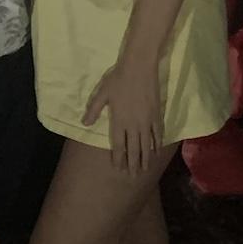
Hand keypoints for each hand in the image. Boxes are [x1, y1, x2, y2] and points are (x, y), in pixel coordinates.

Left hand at [83, 57, 161, 173]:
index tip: (119, 168)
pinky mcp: (156, 115)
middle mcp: (133, 125)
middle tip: (133, 176)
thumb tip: (85, 124)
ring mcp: (147, 121)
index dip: (119, 158)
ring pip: (146, 145)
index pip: (119, 145)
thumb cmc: (118, 79)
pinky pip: (158, 134)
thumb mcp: (102, 93)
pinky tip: (157, 151)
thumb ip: (94, 109)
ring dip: (145, 158)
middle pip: (134, 149)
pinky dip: (157, 144)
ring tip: (144, 169)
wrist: (139, 67)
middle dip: (133, 164)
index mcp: (119, 121)